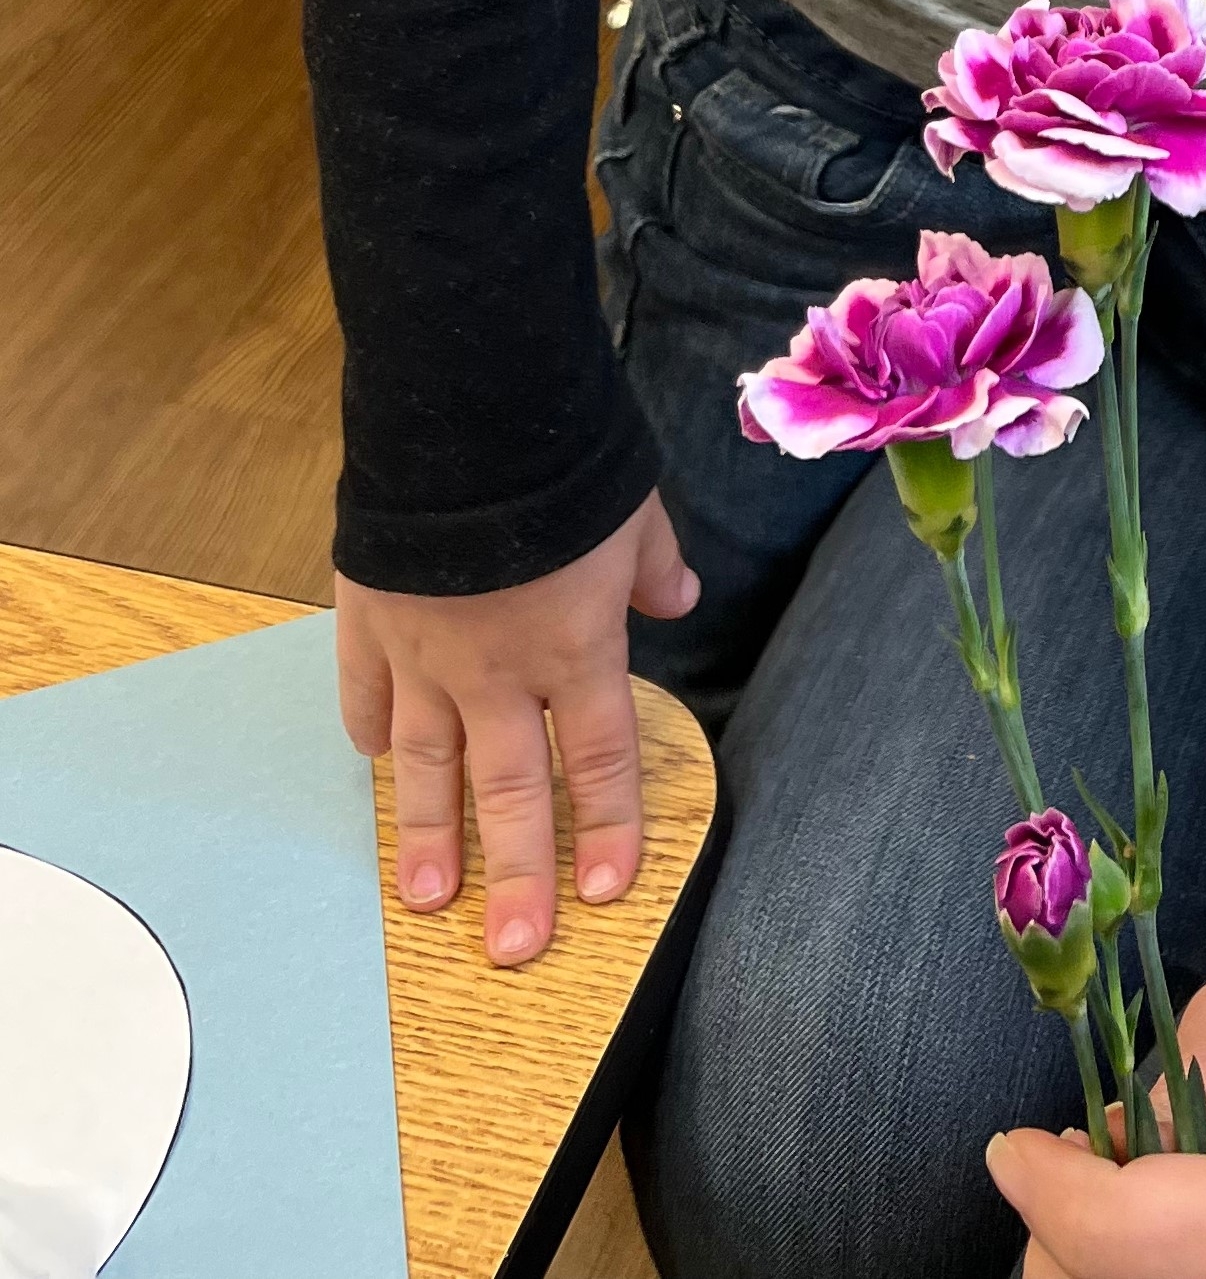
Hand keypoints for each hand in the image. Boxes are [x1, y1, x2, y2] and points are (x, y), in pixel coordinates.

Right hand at [335, 491, 698, 966]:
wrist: (465, 415)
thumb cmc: (563, 457)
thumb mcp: (636, 508)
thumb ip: (654, 567)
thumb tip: (681, 600)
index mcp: (574, 646)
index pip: (599, 756)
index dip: (607, 825)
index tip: (608, 891)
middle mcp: (498, 671)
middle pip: (510, 790)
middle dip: (517, 875)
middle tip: (513, 949)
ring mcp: (424, 655)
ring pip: (427, 765)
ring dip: (429, 836)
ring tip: (429, 901)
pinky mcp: (368, 625)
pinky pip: (365, 696)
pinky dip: (369, 734)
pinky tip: (372, 768)